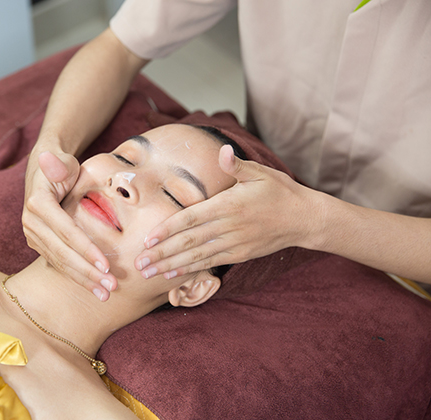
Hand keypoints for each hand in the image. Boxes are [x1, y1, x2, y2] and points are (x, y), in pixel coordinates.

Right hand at [22, 147, 116, 300]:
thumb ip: (58, 164)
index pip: (66, 231)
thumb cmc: (62, 165)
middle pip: (62, 253)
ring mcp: (33, 235)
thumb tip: (47, 157)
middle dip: (88, 272)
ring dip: (84, 280)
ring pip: (60, 263)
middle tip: (111, 286)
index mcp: (38, 203)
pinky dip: (77, 276)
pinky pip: (59, 263)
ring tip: (105, 293)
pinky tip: (94, 287)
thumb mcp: (63, 161)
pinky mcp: (39, 244)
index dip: (86, 249)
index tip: (106, 264)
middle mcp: (31, 222)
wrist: (45, 172)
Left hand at [134, 144, 319, 278]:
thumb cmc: (279, 191)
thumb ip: (237, 165)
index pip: (191, 218)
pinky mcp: (239, 254)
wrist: (305, 218)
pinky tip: (173, 275)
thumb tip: (223, 151)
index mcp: (228, 204)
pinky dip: (191, 269)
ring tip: (148, 273)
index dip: (168, 230)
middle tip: (138, 263)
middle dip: (162, 253)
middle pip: (188, 242)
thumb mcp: (260, 172)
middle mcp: (229, 226)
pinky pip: (210, 263)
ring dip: (171, 266)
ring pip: (197, 256)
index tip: (148, 239)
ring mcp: (234, 243)